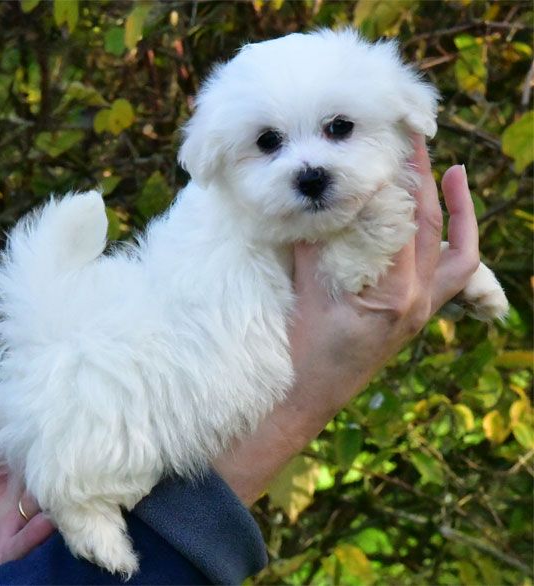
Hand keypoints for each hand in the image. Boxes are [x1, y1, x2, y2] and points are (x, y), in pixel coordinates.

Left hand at [0, 414, 53, 571]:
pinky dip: (42, 528)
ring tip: (61, 486)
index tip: (47, 417)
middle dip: (52, 459)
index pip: (15, 440)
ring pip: (44, 498)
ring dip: (54, 493)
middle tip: (67, 449)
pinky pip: (33, 535)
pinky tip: (45, 521)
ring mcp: (12, 516)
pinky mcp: (12, 547)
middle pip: (38, 467)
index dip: (31, 428)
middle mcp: (7, 487)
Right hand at [215, 136, 479, 503]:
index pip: (402, 223)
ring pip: (455, 253)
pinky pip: (449, 277)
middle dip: (425, 180)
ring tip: (452, 175)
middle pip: (431, 228)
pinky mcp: (415, 319)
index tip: (384, 147)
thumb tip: (316, 204)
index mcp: (394, 297)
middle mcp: (418, 304)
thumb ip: (314, 246)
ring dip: (456, 213)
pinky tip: (435, 227)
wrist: (308, 399)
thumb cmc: (303, 353)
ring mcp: (421, 314)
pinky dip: (449, 246)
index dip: (394, 181)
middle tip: (414, 141)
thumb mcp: (306, 294)